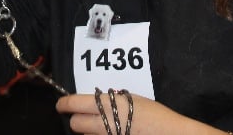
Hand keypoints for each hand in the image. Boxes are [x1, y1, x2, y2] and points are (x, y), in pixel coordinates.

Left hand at [56, 91, 227, 134]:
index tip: (61, 105)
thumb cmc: (154, 114)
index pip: (73, 103)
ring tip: (105, 128)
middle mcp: (103, 122)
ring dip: (90, 133)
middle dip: (77, 121)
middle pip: (75, 124)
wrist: (170, 134)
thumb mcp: (131, 100)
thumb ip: (111, 102)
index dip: (64, 104)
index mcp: (107, 104)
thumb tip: (96, 102)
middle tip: (84, 118)